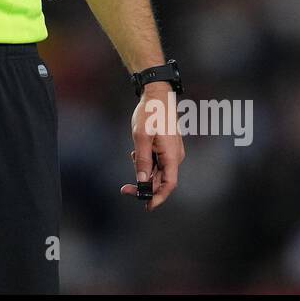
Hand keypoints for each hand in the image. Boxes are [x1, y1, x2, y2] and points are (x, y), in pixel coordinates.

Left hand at [121, 82, 184, 210]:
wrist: (157, 94)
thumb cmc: (151, 113)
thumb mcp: (141, 137)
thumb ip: (142, 160)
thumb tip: (143, 181)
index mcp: (172, 156)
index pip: (169, 184)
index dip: (158, 197)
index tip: (146, 206)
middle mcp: (175, 156)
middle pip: (161, 180)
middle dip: (144, 186)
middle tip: (124, 189)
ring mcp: (171, 152)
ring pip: (157, 171)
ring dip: (143, 171)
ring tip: (133, 154)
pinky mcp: (166, 147)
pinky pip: (156, 162)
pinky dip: (145, 162)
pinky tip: (136, 152)